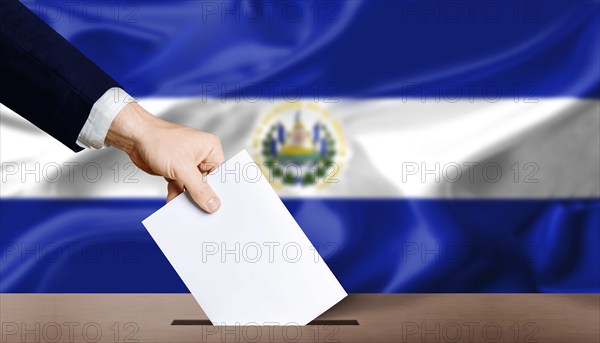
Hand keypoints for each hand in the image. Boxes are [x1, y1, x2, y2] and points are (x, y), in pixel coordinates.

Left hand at [105, 102, 223, 212]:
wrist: (134, 137)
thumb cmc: (159, 140)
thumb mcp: (183, 168)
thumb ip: (199, 188)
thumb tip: (213, 204)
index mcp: (210, 148)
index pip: (221, 175)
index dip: (220, 191)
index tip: (217, 207)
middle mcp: (202, 156)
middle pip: (207, 183)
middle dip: (201, 196)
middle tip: (201, 211)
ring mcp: (188, 164)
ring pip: (193, 187)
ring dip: (187, 197)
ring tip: (184, 208)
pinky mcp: (176, 171)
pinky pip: (181, 187)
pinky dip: (176, 195)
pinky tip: (172, 201)